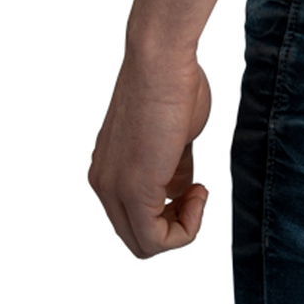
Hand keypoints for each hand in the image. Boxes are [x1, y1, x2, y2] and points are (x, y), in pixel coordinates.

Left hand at [88, 47, 211, 257]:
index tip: (194, 182)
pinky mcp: (134, 189)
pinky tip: (200, 193)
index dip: (171, 212)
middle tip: (198, 191)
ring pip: (145, 244)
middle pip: (137, 237)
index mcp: (109, 170)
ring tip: (199, 192)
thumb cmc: (173, 83)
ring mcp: (115, 188)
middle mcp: (104, 184)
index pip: (134, 217)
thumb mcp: (175, 136)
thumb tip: (179, 188)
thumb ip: (174, 167)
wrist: (161, 60)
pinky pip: (156, 239)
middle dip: (176, 224)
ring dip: (182, 228)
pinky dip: (185, 229)